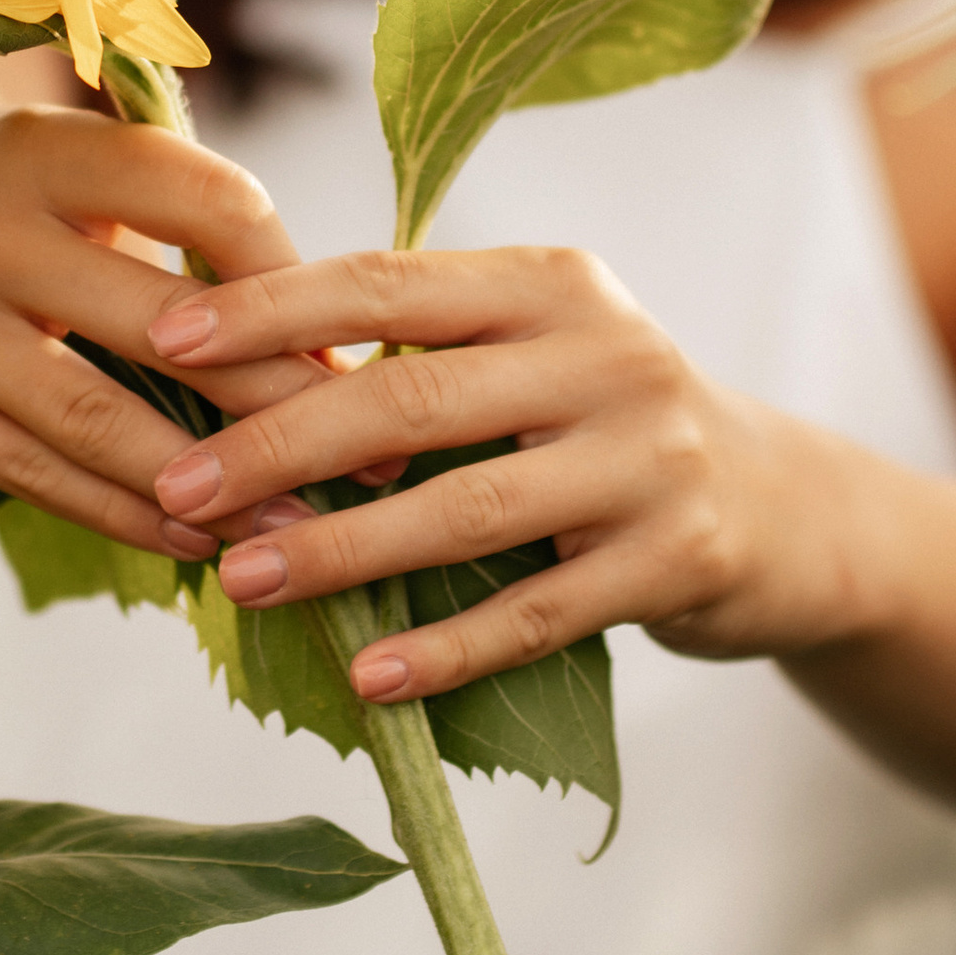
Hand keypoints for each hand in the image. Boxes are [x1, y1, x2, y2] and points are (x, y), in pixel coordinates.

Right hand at [0, 68, 328, 557]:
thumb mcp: (64, 144)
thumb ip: (174, 206)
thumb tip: (329, 327)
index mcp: (36, 141)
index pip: (200, 197)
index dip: (289, 269)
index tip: (352, 331)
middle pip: (160, 322)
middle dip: (280, 395)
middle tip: (377, 446)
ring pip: (96, 421)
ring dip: (214, 483)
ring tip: (307, 524)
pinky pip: (32, 475)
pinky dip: (125, 514)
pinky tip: (201, 536)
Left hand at [144, 243, 833, 702]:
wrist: (788, 509)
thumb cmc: (607, 422)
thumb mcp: (537, 349)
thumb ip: (423, 350)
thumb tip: (235, 377)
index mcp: (552, 282)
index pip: (387, 280)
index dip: (272, 311)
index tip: (167, 342)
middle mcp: (608, 355)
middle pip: (414, 396)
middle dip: (280, 444)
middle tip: (179, 489)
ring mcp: (648, 461)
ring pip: (467, 509)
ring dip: (343, 551)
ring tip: (243, 578)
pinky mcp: (677, 562)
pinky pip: (537, 614)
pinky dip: (447, 649)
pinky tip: (368, 675)